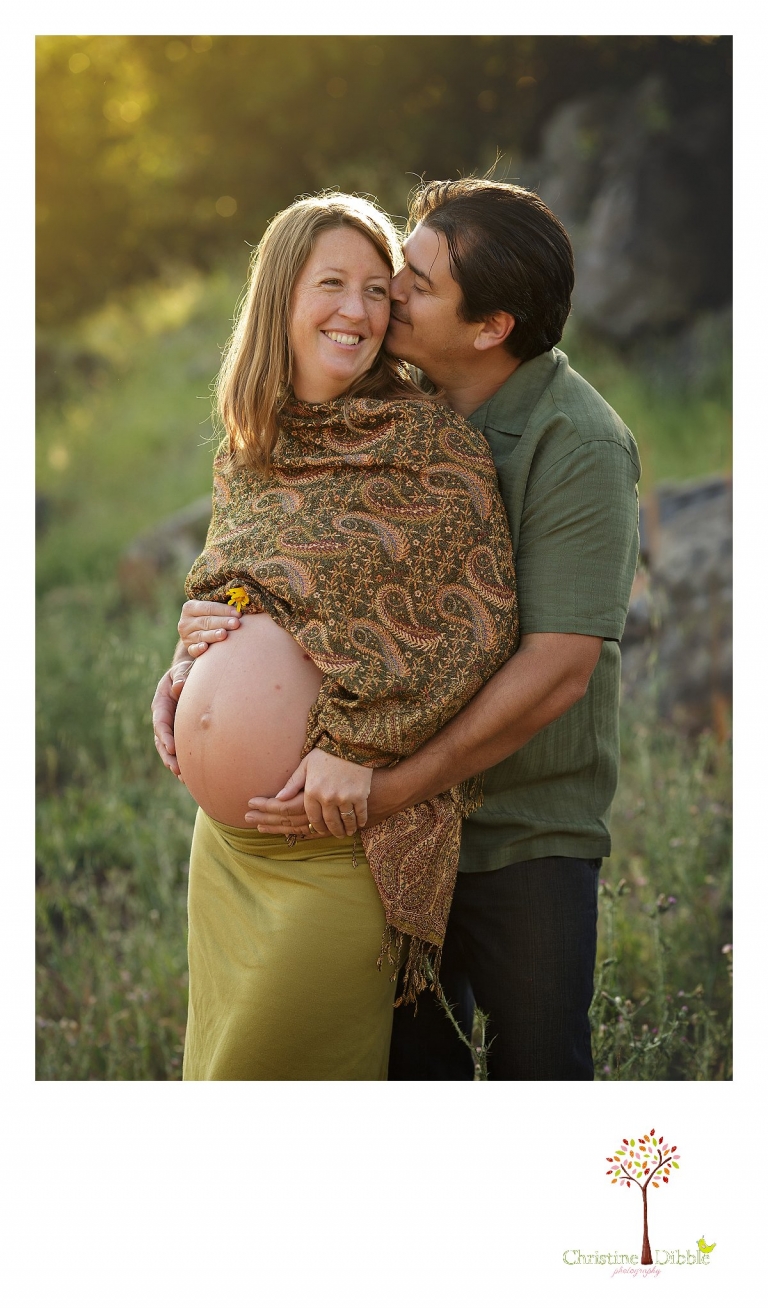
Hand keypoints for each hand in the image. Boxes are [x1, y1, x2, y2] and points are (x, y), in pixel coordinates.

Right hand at [151, 661, 191, 776]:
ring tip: (183, 777)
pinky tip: (191, 775)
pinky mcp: (179, 733)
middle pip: (161, 741)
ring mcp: (170, 727)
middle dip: (168, 756)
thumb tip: (179, 688)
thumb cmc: (186, 671)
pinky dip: (183, 761)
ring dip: (174, 763)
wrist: (190, 675)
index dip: (164, 735)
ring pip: (168, 749)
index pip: (160, 721)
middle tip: (177, 769)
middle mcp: (163, 718)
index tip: (172, 747)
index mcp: (161, 703)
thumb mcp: (182, 670)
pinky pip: (179, 749)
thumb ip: (181, 676)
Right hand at [178, 598, 240, 656]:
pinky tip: (205, 647)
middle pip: (206, 621)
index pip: (208, 607)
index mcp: (190, 607)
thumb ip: (221, 608)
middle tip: (236, 624)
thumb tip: (240, 607)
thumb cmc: (210, 618)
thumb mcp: (211, 611)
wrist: (196, 633)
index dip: (224, 610)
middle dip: (222, 622)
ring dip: (213, 635)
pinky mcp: (188, 648)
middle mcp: (185, 621)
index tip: (238, 613)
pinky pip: (193, 649)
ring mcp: (186, 636)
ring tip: (224, 634)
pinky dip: (199, 648)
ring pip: (201, 635)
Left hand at [245, 761, 407, 833]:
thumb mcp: (305, 765)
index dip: (317, 826)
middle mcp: (327, 798)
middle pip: (330, 822)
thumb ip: (292, 784)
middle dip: (333, 831)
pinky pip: (360, 814)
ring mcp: (344, 798)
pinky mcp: (360, 795)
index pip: (312, 817)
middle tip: (337, 834)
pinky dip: (360, 821)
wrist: (350, 743)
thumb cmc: (325, 753)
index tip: (321, 829)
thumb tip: (278, 798)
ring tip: (348, 831)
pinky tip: (360, 823)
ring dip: (347, 829)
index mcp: (312, 792)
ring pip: (345, 821)